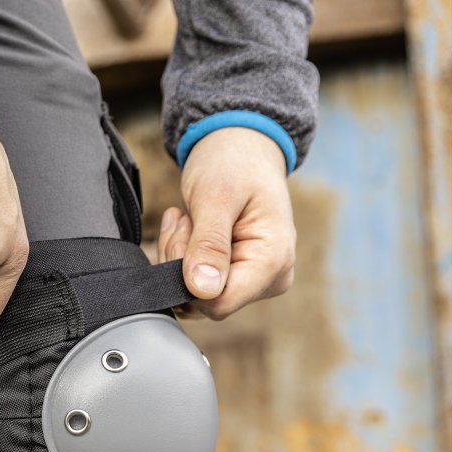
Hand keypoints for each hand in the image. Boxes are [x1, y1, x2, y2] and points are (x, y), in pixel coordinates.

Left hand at [157, 127, 296, 319]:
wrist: (241, 148)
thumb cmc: (234, 164)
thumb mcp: (216, 198)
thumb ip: (209, 244)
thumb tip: (204, 291)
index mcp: (274, 261)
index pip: (218, 303)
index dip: (187, 278)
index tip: (185, 231)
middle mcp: (269, 279)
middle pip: (203, 299)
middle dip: (180, 262)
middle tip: (184, 220)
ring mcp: (254, 280)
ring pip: (193, 293)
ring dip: (178, 256)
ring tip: (187, 219)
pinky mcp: (236, 276)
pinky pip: (194, 284)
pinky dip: (180, 257)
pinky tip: (186, 226)